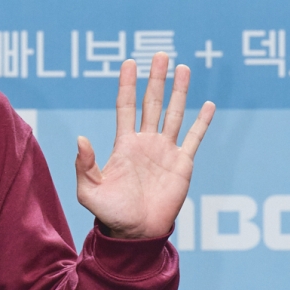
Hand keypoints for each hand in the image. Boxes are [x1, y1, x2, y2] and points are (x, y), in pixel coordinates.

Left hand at [76, 54, 213, 240]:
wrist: (136, 235)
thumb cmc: (111, 215)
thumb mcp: (90, 191)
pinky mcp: (182, 164)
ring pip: (174, 114)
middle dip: (155, 79)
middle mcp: (146, 143)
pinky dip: (202, 122)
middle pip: (152, 103)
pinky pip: (194, 139)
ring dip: (179, 92)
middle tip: (160, 55)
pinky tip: (208, 105)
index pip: (126, 107)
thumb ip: (84, 166)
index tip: (129, 62)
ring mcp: (165, 152)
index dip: (127, 85)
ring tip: (183, 68)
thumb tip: (80, 139)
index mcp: (124, 146)